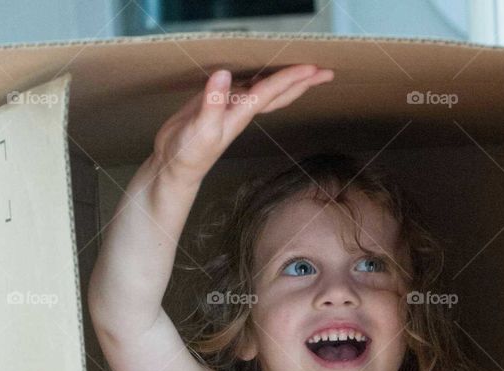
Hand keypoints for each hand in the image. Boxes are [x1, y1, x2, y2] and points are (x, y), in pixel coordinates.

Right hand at [151, 63, 334, 184]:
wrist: (176, 167)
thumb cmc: (189, 154)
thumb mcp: (200, 129)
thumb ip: (212, 102)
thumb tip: (224, 75)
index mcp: (241, 114)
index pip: (271, 91)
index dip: (291, 78)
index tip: (313, 70)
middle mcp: (243, 110)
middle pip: (280, 93)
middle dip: (303, 83)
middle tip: (326, 73)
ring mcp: (233, 107)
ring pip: (268, 91)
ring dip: (287, 81)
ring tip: (306, 73)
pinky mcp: (221, 105)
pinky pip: (249, 90)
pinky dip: (262, 81)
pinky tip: (265, 75)